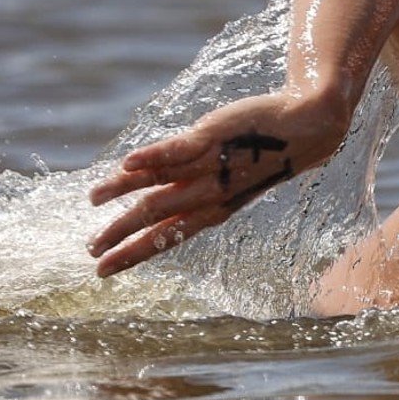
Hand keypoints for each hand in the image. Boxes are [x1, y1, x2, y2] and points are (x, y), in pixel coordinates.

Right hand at [88, 93, 345, 276]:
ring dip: (122, 191)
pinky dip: (153, 155)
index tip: (105, 271)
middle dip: (121, 235)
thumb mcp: (227, 180)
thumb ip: (190, 187)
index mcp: (213, 210)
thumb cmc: (263, 154)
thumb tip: (151, 194)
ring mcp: (211, 166)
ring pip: (160, 183)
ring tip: (92, 200)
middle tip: (91, 250)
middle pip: (156, 217)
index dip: (134, 255)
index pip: (166, 238)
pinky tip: (126, 164)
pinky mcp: (213, 136)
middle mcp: (210, 194)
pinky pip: (178, 149)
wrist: (307, 128)